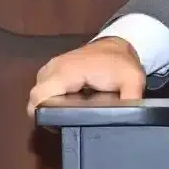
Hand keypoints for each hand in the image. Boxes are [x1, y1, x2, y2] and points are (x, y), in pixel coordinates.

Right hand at [26, 37, 145, 116]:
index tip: (58, 124)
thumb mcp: (133, 81)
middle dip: (46, 113)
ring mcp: (50, 68)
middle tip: (65, 121)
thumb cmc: (122, 62)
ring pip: (37, 94)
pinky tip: (66, 103)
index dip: (44, 114)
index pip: (39, 97)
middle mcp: (53, 68)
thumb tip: (130, 118)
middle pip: (35, 98)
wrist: (118, 44)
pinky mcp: (51, 71)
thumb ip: (131, 100)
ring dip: (47, 106)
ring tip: (68, 112)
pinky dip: (50, 98)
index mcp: (67, 70)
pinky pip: (42, 89)